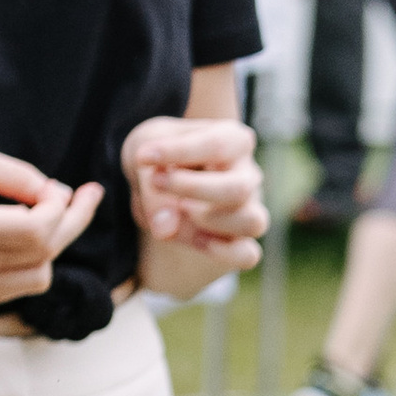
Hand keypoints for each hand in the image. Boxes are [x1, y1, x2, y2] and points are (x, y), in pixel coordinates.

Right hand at [0, 139, 104, 310]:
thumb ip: (17, 175)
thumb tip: (58, 195)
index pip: (37, 232)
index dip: (60, 209)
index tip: (57, 188)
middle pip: (44, 259)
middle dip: (70, 226)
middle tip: (82, 199)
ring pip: (36, 281)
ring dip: (49, 248)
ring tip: (45, 218)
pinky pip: (14, 290)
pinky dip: (26, 263)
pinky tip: (19, 238)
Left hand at [122, 116, 265, 271]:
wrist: (156, 186)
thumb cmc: (158, 160)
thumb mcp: (145, 157)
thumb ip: (151, 187)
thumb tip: (166, 229)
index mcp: (234, 141)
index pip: (219, 145)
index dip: (179, 152)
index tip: (144, 156)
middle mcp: (248, 175)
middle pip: (239, 189)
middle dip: (193, 189)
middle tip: (157, 182)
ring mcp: (248, 209)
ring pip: (251, 222)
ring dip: (209, 222)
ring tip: (179, 210)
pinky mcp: (239, 241)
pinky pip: (247, 255)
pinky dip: (224, 253)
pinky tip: (196, 240)